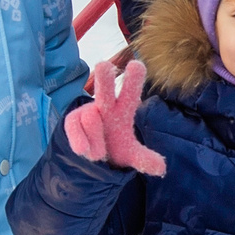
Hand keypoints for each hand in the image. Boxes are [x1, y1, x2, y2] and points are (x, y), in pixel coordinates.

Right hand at [65, 60, 167, 176]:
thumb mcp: (131, 155)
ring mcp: (87, 112)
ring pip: (91, 119)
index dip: (133, 80)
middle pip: (104, 89)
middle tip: (104, 64)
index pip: (130, 93)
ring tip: (99, 154)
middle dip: (104, 78)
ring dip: (96, 140)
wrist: (91, 157)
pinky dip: (81, 141)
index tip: (136, 65)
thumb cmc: (115, 148)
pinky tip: (84, 152)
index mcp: (123, 110)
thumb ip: (145, 159)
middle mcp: (105, 106)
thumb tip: (161, 169)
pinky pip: (75, 127)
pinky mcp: (73, 120)